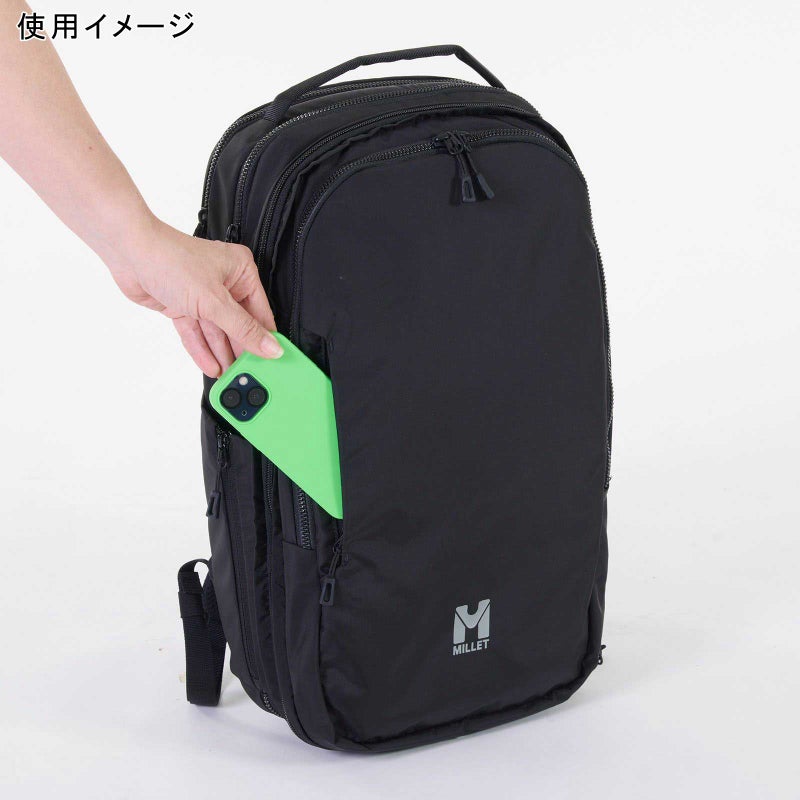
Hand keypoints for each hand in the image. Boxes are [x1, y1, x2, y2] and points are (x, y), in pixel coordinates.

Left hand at [105, 214, 281, 376]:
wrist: (128, 252)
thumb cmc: (170, 259)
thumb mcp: (214, 301)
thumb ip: (243, 329)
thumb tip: (270, 347)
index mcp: (241, 271)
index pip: (260, 312)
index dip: (265, 338)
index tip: (272, 361)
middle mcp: (224, 282)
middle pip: (238, 324)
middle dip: (240, 350)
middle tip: (248, 373)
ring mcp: (203, 295)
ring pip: (216, 331)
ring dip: (220, 353)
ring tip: (229, 376)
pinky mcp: (183, 306)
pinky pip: (197, 332)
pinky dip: (201, 349)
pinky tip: (210, 366)